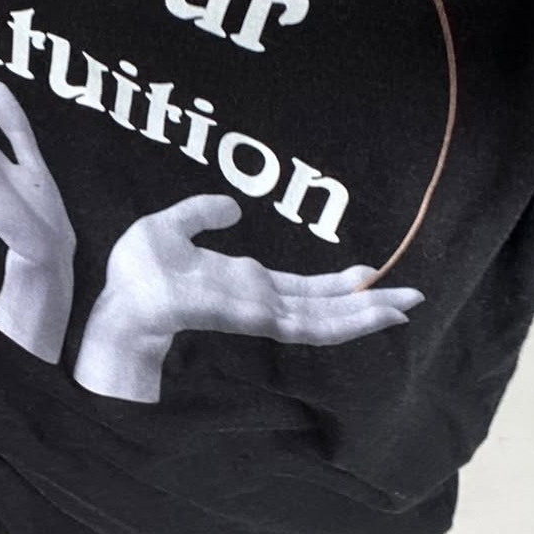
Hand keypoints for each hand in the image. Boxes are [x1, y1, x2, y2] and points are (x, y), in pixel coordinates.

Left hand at [74, 194, 424, 401]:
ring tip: (405, 308)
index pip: (302, 288)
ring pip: (325, 319)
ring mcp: (261, 313)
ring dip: (365, 314)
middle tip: (411, 297)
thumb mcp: (172, 226)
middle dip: (366, 303)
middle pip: (324, 306)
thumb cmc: (137, 270)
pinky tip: (368, 316)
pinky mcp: (257, 319)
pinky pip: (308, 325)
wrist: (122, 296)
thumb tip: (233, 208)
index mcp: (245, 282)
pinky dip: (341, 322)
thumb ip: (202, 214)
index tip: (369, 275)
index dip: (336, 284)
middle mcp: (260, 301)